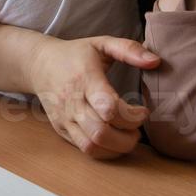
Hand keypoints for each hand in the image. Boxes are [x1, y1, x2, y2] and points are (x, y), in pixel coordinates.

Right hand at [30, 36, 159, 158]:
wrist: (39, 64)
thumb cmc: (75, 54)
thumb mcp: (102, 44)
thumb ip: (129, 49)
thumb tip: (155, 61)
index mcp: (85, 79)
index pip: (109, 108)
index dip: (132, 116)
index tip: (143, 110)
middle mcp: (72, 102)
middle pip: (101, 133)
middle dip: (127, 137)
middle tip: (137, 128)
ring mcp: (65, 119)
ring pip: (92, 146)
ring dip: (117, 147)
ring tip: (128, 136)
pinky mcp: (62, 130)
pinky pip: (85, 150)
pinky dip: (105, 151)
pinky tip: (115, 140)